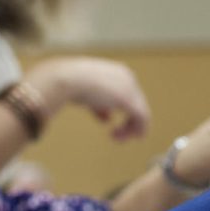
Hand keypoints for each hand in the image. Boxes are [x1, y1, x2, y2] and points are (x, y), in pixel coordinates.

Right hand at [27, 56, 150, 140]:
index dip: (117, 107)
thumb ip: (98, 105)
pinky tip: (134, 138)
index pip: (124, 92)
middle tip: (114, 135)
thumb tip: (107, 118)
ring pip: (140, 112)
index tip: (106, 119)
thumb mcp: (85, 93)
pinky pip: (143, 118)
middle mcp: (127, 77)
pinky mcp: (130, 100)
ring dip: (130, 128)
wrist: (66, 79)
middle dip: (126, 120)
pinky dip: (139, 130)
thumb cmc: (68, 84)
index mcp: (116, 71)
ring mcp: (130, 88)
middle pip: (134, 102)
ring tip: (117, 138)